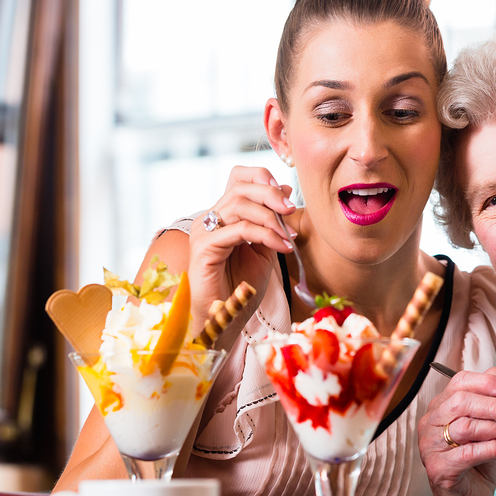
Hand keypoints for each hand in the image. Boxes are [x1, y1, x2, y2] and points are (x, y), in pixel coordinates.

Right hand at [188, 165, 295, 346]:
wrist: (224, 319)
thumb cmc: (242, 288)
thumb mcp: (264, 249)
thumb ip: (272, 222)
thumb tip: (286, 190)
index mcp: (223, 215)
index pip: (238, 177)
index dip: (262, 176)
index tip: (287, 194)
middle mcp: (209, 218)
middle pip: (241, 188)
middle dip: (271, 196)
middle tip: (292, 211)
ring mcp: (203, 231)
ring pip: (240, 205)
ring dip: (271, 218)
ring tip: (289, 237)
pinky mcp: (203, 248)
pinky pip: (239, 230)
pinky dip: (266, 235)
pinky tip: (281, 247)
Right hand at [419, 367, 495, 495]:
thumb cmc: (476, 464)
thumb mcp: (487, 427)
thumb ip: (489, 400)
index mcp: (440, 408)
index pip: (459, 383)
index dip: (486, 383)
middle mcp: (430, 424)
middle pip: (461, 402)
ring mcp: (431, 446)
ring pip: (466, 427)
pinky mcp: (438, 468)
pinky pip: (469, 453)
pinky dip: (495, 448)